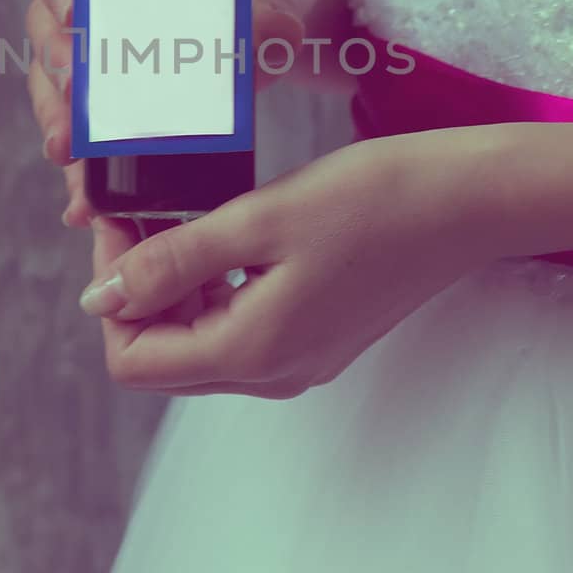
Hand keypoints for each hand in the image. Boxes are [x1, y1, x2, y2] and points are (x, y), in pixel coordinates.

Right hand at [24, 0, 328, 227]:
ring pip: (58, 87)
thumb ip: (274, 6)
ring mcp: (103, 53)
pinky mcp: (120, 103)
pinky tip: (86, 203)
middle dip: (56, 71)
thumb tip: (268, 32)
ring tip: (71, 159)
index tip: (74, 10)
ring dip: (59, 124)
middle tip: (72, 100)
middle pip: (49, 28)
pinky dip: (86, 169)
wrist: (295, 5)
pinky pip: (89, 134)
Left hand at [76, 129, 512, 397]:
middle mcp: (273, 372)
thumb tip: (101, 297)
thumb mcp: (260, 220)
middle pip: (163, 354)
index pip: (133, 358)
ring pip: (200, 339)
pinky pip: (240, 325)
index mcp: (253, 353)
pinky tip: (224, 230)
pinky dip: (215, 284)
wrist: (471, 201)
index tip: (116, 222)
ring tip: (178, 212)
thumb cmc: (377, 200)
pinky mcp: (319, 333)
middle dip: (137, 288)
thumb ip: (174, 261)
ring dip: (175, 284)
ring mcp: (299, 357)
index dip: (111, 293)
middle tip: (139, 212)